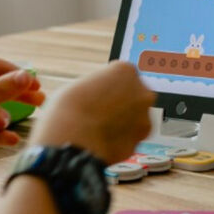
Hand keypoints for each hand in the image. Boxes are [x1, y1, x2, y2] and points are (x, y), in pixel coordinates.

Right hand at [29, 61, 152, 163]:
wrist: (73, 142)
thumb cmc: (69, 112)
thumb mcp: (78, 87)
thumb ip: (96, 89)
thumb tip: (98, 97)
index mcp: (125, 71)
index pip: (121, 74)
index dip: (108, 85)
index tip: (99, 93)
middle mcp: (141, 91)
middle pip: (133, 95)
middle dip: (120, 103)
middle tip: (99, 112)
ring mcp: (144, 116)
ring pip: (135, 117)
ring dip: (123, 122)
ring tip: (98, 129)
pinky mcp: (141, 139)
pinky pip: (132, 136)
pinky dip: (121, 139)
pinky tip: (103, 140)